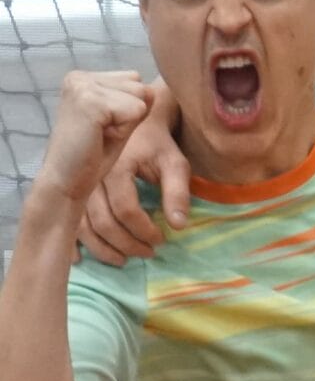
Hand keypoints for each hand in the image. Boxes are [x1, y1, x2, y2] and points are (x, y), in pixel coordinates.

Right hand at [32, 71, 157, 222]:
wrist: (67, 182)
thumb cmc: (93, 155)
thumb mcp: (119, 122)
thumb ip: (135, 101)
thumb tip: (152, 89)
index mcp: (83, 77)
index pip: (135, 81)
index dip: (129, 111)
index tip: (104, 128)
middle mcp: (79, 76)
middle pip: (141, 87)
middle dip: (129, 116)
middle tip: (102, 134)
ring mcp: (82, 86)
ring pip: (141, 97)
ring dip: (127, 124)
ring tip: (100, 135)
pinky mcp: (90, 100)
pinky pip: (136, 109)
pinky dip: (124, 130)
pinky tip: (100, 138)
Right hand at [77, 81, 188, 264]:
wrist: (131, 121)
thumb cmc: (157, 143)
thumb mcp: (175, 162)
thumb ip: (178, 192)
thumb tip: (178, 225)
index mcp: (115, 169)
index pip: (126, 210)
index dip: (144, 230)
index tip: (160, 240)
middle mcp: (91, 178)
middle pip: (102, 222)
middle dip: (126, 245)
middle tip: (148, 253)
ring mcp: (79, 184)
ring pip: (83, 226)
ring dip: (103, 249)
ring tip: (125, 259)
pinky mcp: (74, 190)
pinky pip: (70, 220)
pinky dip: (75, 242)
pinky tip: (81, 259)